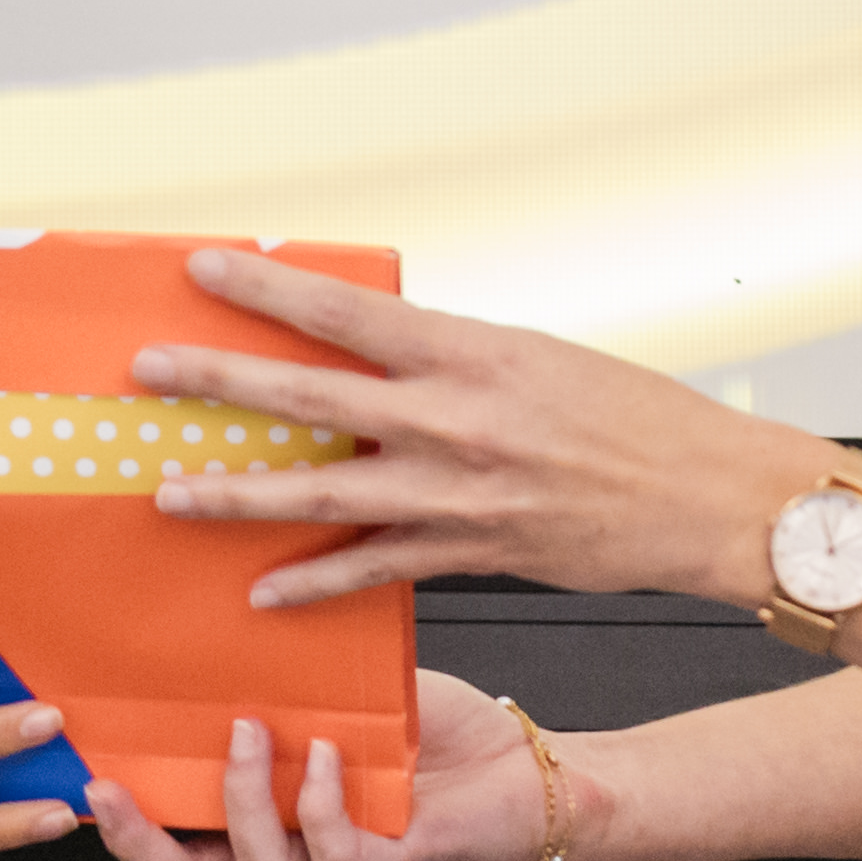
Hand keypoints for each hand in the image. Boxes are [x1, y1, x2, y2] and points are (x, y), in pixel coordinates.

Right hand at [84, 668, 559, 860]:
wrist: (518, 767)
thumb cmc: (430, 734)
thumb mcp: (336, 692)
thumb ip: (284, 677)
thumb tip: (226, 610)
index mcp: (265, 812)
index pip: (176, 836)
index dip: (121, 821)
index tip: (78, 769)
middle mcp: (289, 847)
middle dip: (139, 844)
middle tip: (107, 791)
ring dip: (241, 801)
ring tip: (250, 732)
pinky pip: (331, 853)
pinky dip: (319, 802)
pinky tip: (328, 754)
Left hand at [126, 249, 820, 609]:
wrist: (712, 498)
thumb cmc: (638, 418)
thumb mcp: (536, 358)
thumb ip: (451, 359)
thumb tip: (379, 349)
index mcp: (471, 350)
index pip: (345, 309)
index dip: (266, 286)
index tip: (201, 267)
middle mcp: (455, 418)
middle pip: (310, 397)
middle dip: (219, 383)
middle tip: (150, 372)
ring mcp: (458, 492)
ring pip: (323, 494)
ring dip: (240, 495)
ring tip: (172, 492)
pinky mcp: (472, 553)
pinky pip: (374, 570)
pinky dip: (316, 583)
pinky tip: (265, 593)